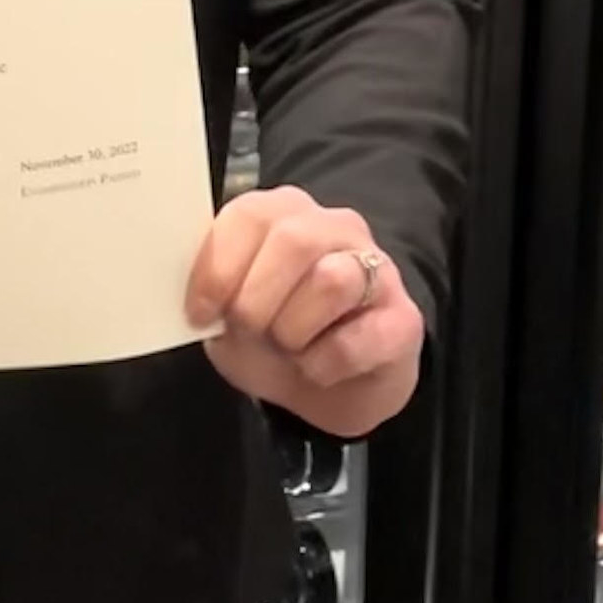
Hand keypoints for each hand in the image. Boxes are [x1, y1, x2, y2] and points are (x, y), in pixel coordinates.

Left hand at [187, 187, 424, 440]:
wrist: (329, 389)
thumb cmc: (275, 340)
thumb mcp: (229, 314)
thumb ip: (213, 292)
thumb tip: (199, 297)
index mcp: (284, 216)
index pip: (249, 213)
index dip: (218, 266)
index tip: (202, 312)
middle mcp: (335, 229)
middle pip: (293, 240)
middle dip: (256, 300)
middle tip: (250, 331)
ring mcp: (378, 270)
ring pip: (332, 280)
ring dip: (293, 330)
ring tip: (289, 348)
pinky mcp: (403, 320)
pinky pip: (357, 339)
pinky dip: (322, 365)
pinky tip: (316, 369)